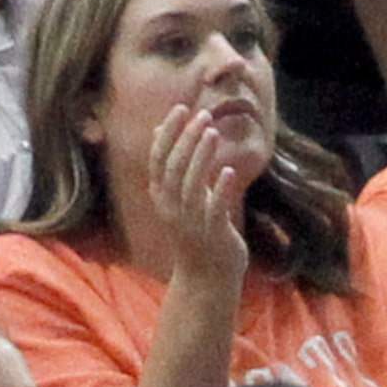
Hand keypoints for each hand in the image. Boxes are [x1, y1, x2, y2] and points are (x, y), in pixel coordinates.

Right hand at [147, 104, 249, 287]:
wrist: (207, 277)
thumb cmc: (197, 233)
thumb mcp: (179, 198)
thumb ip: (172, 167)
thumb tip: (158, 132)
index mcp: (162, 197)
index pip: (158, 158)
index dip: (168, 133)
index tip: (181, 109)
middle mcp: (170, 207)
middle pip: (173, 166)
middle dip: (186, 138)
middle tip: (202, 114)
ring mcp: (189, 221)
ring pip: (190, 184)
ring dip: (201, 156)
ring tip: (212, 132)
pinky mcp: (211, 234)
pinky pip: (213, 208)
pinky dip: (219, 189)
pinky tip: (228, 170)